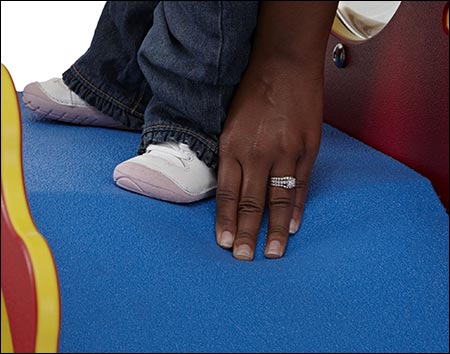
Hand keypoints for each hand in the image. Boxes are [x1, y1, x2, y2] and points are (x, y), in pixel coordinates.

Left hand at [215, 59, 322, 259]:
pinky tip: (291, 227)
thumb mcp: (229, 122)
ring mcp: (284, 151)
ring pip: (277, 199)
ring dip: (273, 229)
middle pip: (250, 202)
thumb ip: (230, 156)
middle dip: (246, 233)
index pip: (227, 193)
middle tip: (243, 258)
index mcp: (232, 146)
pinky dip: (296, 209)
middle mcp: (257, 152)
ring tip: (271, 253)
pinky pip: (300, 185)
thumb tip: (230, 190)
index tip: (224, 243)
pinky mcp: (307, 149)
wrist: (283, 64)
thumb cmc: (252, 93)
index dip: (226, 220)